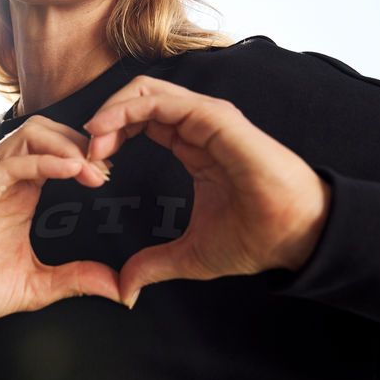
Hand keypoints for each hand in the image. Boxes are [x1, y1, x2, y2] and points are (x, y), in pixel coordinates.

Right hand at [0, 116, 121, 353]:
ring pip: (29, 135)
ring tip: (93, 167)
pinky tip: (70, 169)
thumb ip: (77, 279)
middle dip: (81, 143)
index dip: (88, 155)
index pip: (58, 151)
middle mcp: (3, 178)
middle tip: (107, 168)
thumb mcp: (37, 284)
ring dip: (66, 145)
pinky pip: (6, 164)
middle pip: (47, 132)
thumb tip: (121, 289)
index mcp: (21, 192)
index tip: (112, 175)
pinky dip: (41, 161)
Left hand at [83, 76, 330, 307]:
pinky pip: (162, 100)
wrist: (295, 237)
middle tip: (84, 152)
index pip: (142, 121)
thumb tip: (125, 289)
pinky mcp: (215, 118)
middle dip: (104, 119)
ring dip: (110, 111)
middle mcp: (198, 125)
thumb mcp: (189, 255)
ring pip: (145, 91)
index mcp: (193, 145)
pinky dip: (128, 110)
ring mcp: (207, 118)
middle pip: (138, 98)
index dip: (110, 135)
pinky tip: (107, 133)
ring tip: (91, 141)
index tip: (90, 166)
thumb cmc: (256, 239)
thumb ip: (153, 265)